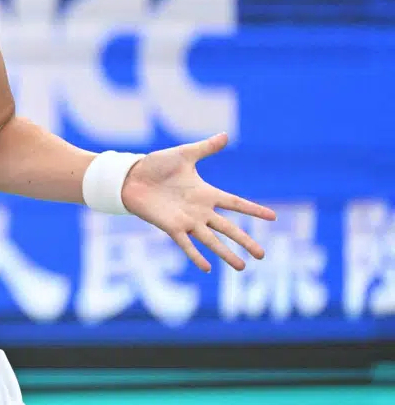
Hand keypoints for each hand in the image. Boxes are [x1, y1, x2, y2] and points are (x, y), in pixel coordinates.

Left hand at [121, 132, 275, 272]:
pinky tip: (207, 268)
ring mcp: (187, 220)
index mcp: (206, 193)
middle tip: (262, 255)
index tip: (273, 218)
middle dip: (246, 241)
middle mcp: (200, 210)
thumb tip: (225, 135)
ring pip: (212, 240)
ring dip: (226, 254)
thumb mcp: (184, 155)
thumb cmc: (156, 166)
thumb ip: (205, 148)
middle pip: (229, 228)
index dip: (253, 210)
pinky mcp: (171, 227)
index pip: (236, 203)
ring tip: (242, 268)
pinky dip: (195, 255)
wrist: (131, 177)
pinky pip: (186, 244)